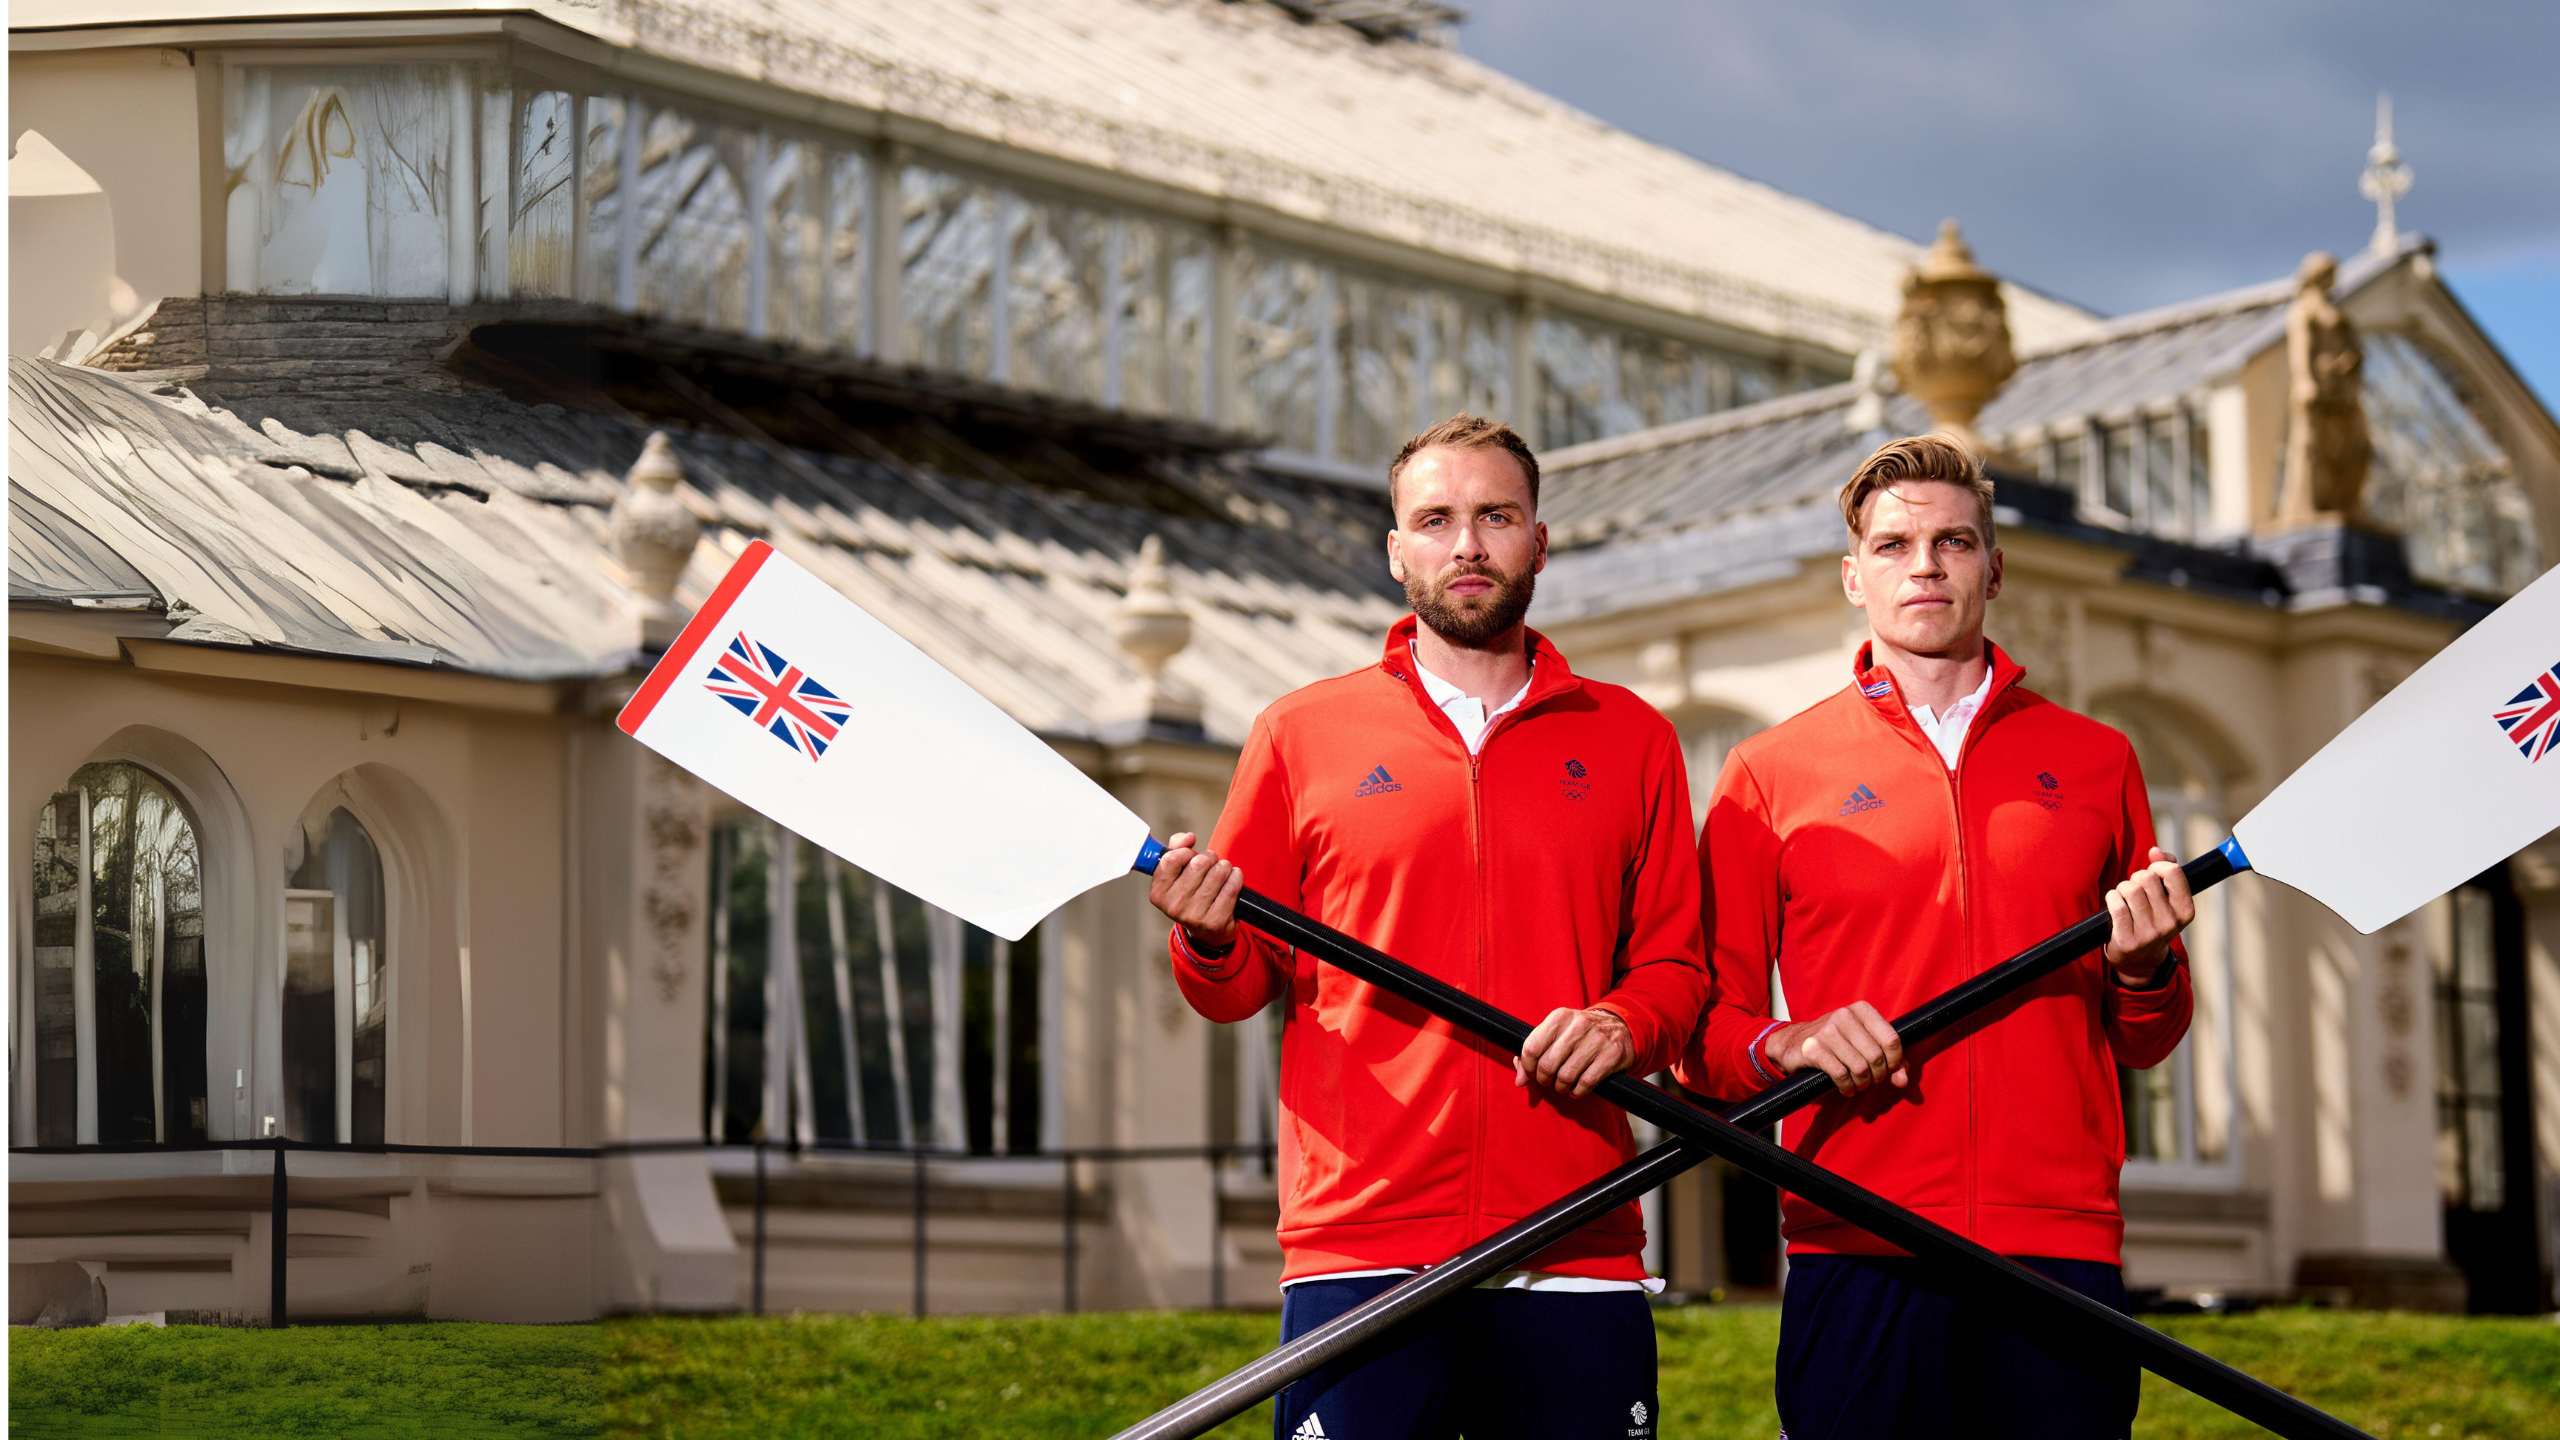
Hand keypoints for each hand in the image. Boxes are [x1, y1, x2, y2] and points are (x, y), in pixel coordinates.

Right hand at [1148, 831, 1241, 953]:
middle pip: (1199, 863)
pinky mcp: (1216, 921)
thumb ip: (1176, 847)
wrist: (1207, 929)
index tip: (1191, 854)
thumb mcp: (1177, 872)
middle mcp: (1173, 906)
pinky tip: (1233, 879)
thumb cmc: (1191, 892)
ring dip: (1224, 867)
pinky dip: (1236, 878)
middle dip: (1209, 858)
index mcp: (1159, 893)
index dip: (1185, 851)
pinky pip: (1232, 886)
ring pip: (1218, 872)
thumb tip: (1188, 837)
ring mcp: (1194, 916)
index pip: (1171, 859)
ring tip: (1222, 872)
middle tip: (1210, 864)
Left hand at [1516, 1006, 1631, 1100]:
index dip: (1527, 1067)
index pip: (1532, 1047)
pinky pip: (1585, 1083)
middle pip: (1548, 1065)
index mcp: (1559, 1017)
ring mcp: (1596, 1040)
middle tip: (1549, 1082)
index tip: (1531, 1073)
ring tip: (1563, 1086)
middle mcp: (1577, 1026)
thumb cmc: (1583, 1034)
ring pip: (1566, 1076)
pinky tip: (1577, 1089)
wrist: (1621, 1026)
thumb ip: (1536, 1051)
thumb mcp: (1558, 1033)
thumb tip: (1520, 1079)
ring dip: (1561, 1088)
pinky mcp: (1611, 1055)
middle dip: (1545, 1080)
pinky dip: (1577, 1092)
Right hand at [1768, 1002, 1905, 1095]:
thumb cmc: (1837, 1045)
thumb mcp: (1865, 1046)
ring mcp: (1826, 1030)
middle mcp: (1844, 1015)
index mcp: (1861, 1010)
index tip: (1889, 1071)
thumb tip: (1903, 1080)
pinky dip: (1847, 1087)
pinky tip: (1845, 1087)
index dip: (1895, 1062)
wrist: (1794, 1043)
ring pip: (1859, 1067)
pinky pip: (1840, 1075)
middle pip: (1876, 1056)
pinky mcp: (1812, 1048)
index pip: (1892, 1039)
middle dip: (1877, 1076)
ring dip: (1861, 1084)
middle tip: (1870, 1081)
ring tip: (1857, 1085)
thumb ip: (1891, 1062)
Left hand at [2102, 847, 2194, 985]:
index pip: (2172, 871)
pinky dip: (2111, 899)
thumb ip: (2167, 870)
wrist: (2141, 960)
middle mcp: (2170, 923)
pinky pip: (2116, 904)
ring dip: (2122, 889)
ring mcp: (2149, 933)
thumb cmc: (2154, 919)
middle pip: (2146, 878)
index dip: (2158, 866)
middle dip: (2136, 878)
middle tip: (2136, 890)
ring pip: (2129, 889)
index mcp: (2185, 911)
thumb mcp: (2169, 899)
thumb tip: (2155, 851)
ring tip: (2125, 898)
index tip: (2153, 874)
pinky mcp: (2128, 940)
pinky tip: (2114, 905)